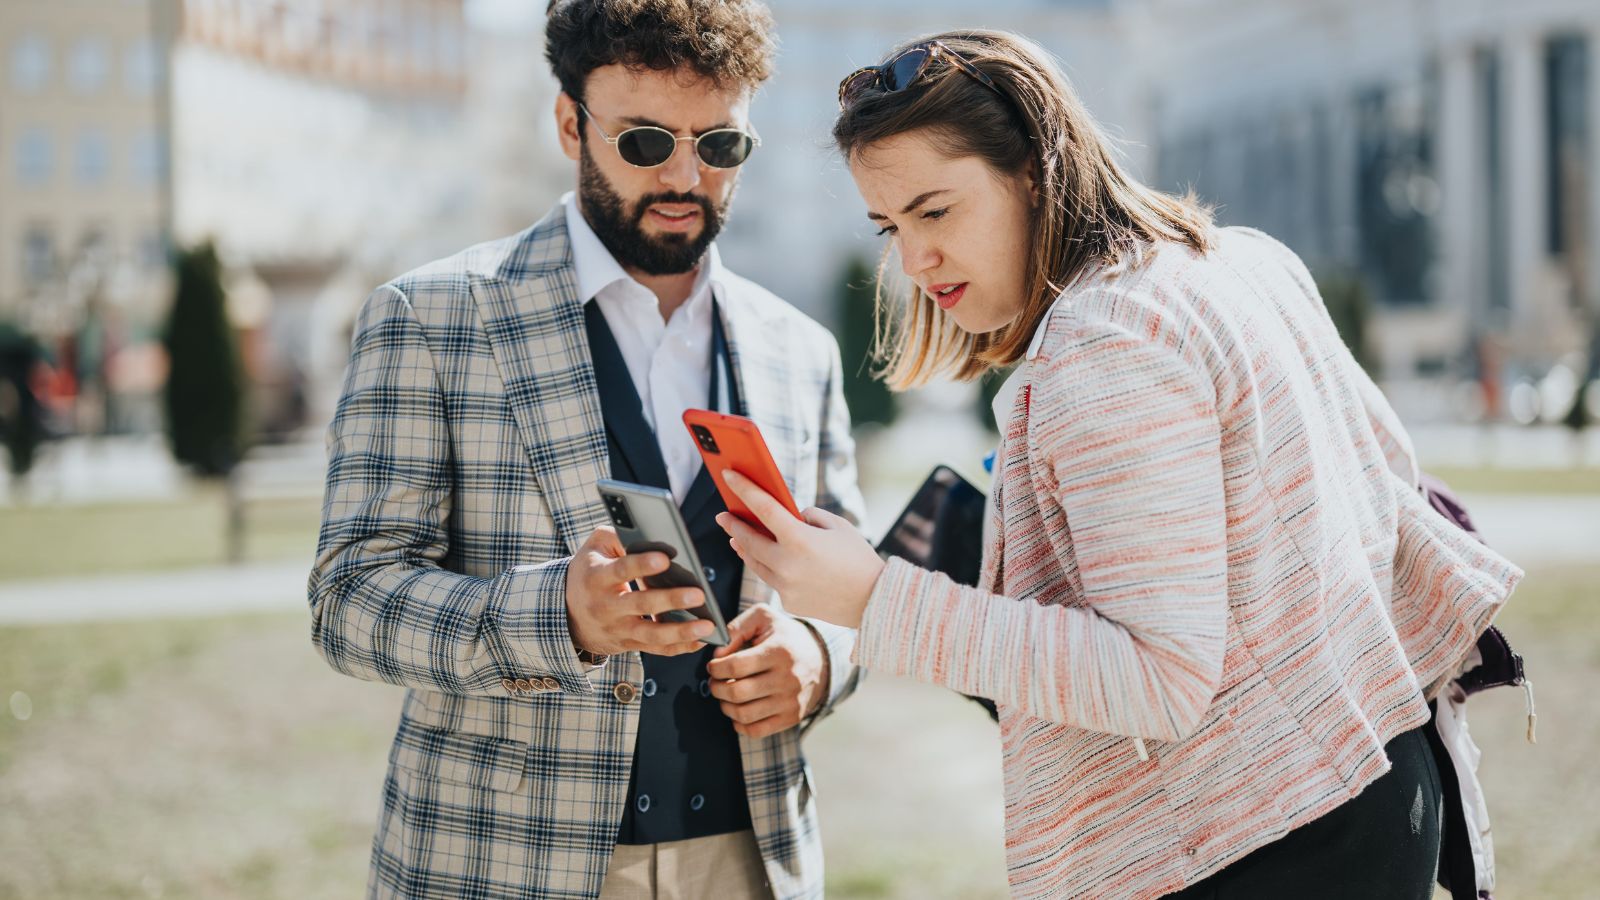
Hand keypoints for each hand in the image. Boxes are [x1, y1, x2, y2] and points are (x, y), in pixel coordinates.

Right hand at [566, 526, 714, 656]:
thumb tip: (651, 529)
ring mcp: (617, 628)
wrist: (566, 614)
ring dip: (681, 631)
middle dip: (671, 600)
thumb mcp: (593, 547)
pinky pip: (656, 649)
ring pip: (651, 634)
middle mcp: (606, 606)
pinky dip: (680, 646)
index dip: (642, 565)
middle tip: (699, 595)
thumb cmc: (589, 571)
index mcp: (597, 577)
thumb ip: (618, 533)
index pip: (621, 570)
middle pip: (641, 604)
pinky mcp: (628, 644)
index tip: (666, 558)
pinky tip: (701, 639)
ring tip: (708, 625)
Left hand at [706, 605, 826, 737]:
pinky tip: (738, 711)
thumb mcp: (763, 618)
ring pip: (744, 715)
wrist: (821, 658)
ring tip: (725, 695)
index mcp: (779, 651)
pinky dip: (739, 724)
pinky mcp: (791, 717)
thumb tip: (717, 654)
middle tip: (715, 681)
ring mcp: (790, 701)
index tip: (713, 666)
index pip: (735, 666)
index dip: (716, 668)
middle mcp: (787, 678)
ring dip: (725, 706)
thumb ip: (736, 628)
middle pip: (737, 692)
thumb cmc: (786, 636)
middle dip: (716, 688)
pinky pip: (757, 731)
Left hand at [715, 470, 883, 628]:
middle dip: (733, 526)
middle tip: (723, 516)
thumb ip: (809, 516)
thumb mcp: (837, 526)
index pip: (763, 508)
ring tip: (736, 537)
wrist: (873, 601)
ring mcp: (785, 586)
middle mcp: (787, 564)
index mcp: (800, 539)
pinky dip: (768, 567)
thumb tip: (790, 518)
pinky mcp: (788, 602)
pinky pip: (772, 580)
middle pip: (749, 540)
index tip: (729, 476)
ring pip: (755, 563)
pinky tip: (765, 559)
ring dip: (744, 548)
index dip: (743, 489)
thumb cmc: (858, 558)